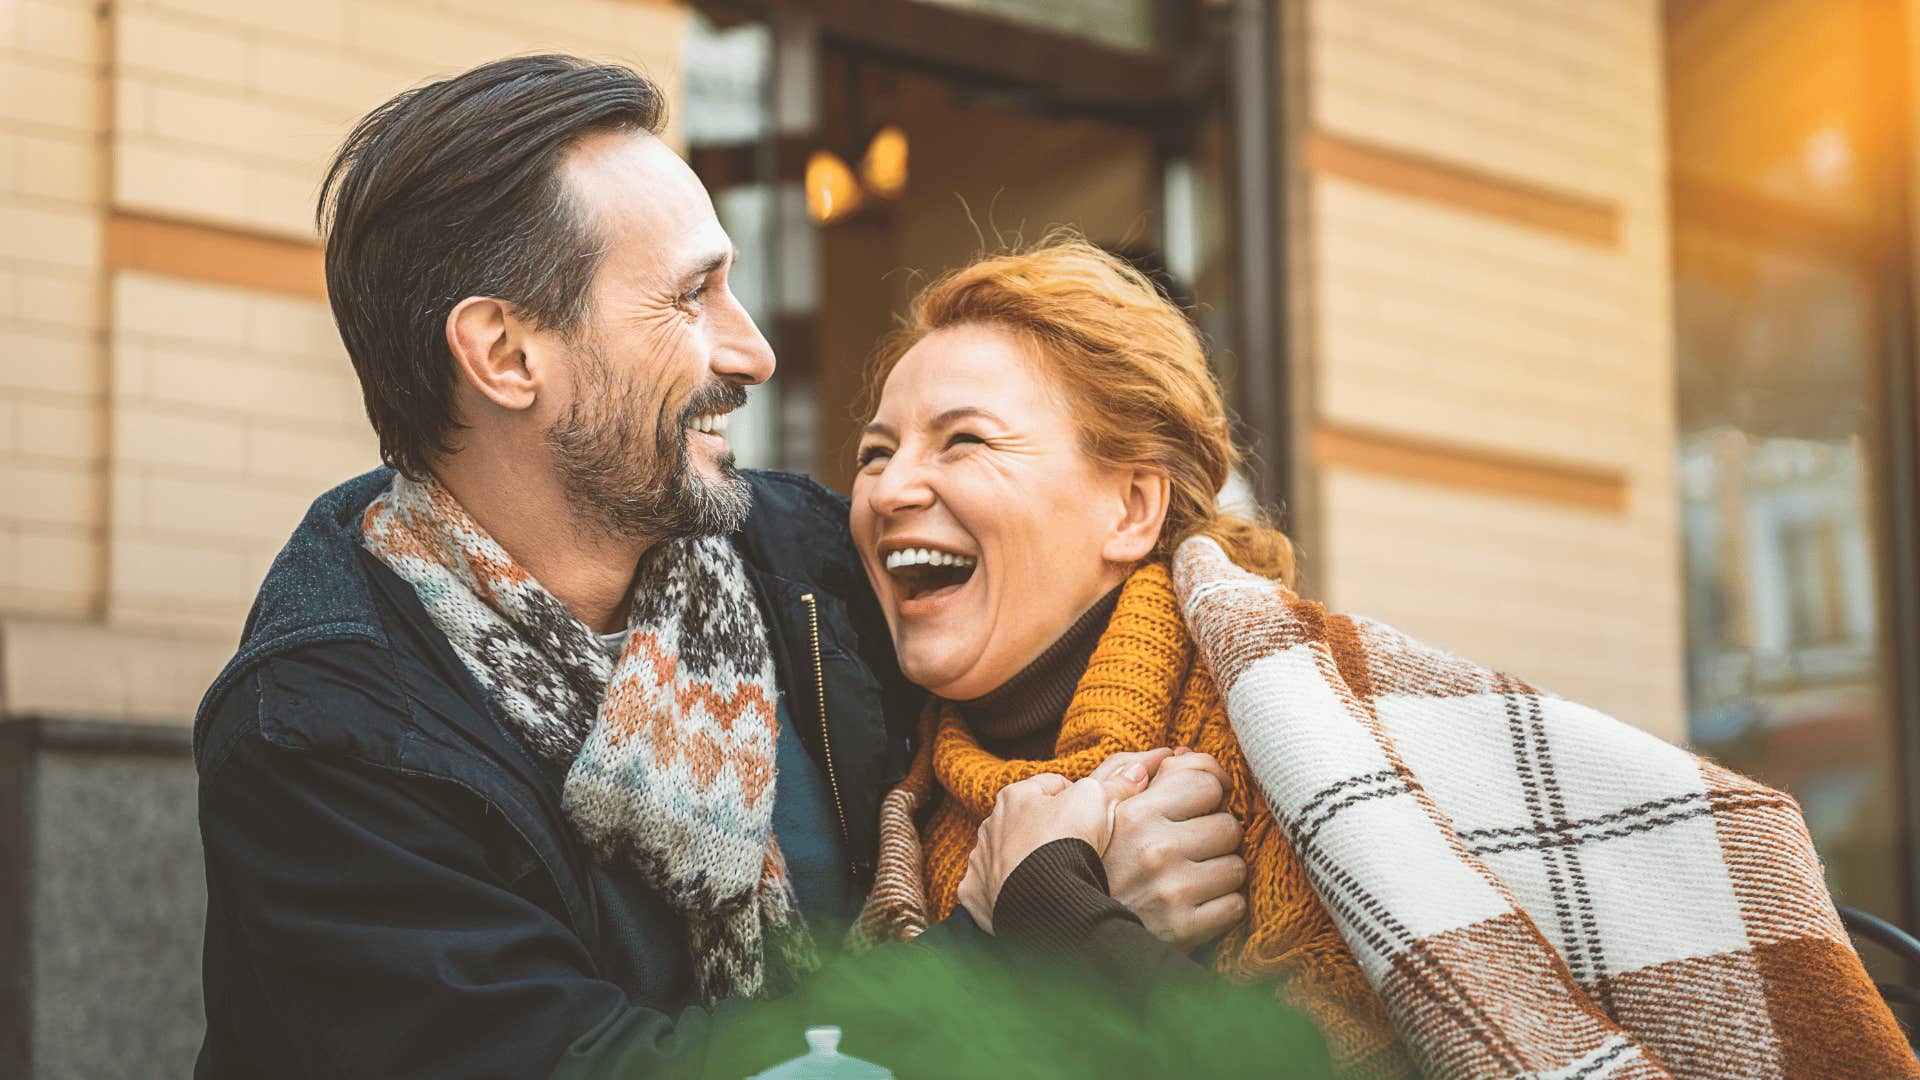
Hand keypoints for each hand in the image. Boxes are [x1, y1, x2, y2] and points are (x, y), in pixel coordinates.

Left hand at [956, 749, 1169, 932]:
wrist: (1042, 898)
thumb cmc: (1066, 841)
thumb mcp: (1097, 801)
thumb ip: (1116, 784)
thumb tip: (1137, 771)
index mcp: (1015, 795)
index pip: (1053, 786)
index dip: (1079, 798)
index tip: (1094, 815)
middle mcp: (991, 825)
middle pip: (1028, 821)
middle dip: (1050, 830)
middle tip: (1079, 848)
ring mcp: (981, 861)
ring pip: (1008, 854)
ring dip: (1026, 860)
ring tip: (1057, 875)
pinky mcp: (976, 893)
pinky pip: (991, 888)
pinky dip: (1007, 891)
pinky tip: (1029, 897)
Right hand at [1104, 748, 1247, 949]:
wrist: (1072, 932)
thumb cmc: (1090, 864)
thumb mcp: (1097, 811)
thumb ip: (1132, 773)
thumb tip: (1180, 752)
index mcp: (1134, 813)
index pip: (1205, 782)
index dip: (1209, 792)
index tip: (1205, 804)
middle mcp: (1155, 848)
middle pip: (1229, 825)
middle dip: (1214, 836)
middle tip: (1191, 848)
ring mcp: (1172, 890)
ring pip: (1237, 866)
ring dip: (1220, 872)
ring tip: (1192, 877)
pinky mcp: (1185, 929)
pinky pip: (1236, 906)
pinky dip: (1222, 907)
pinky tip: (1195, 905)